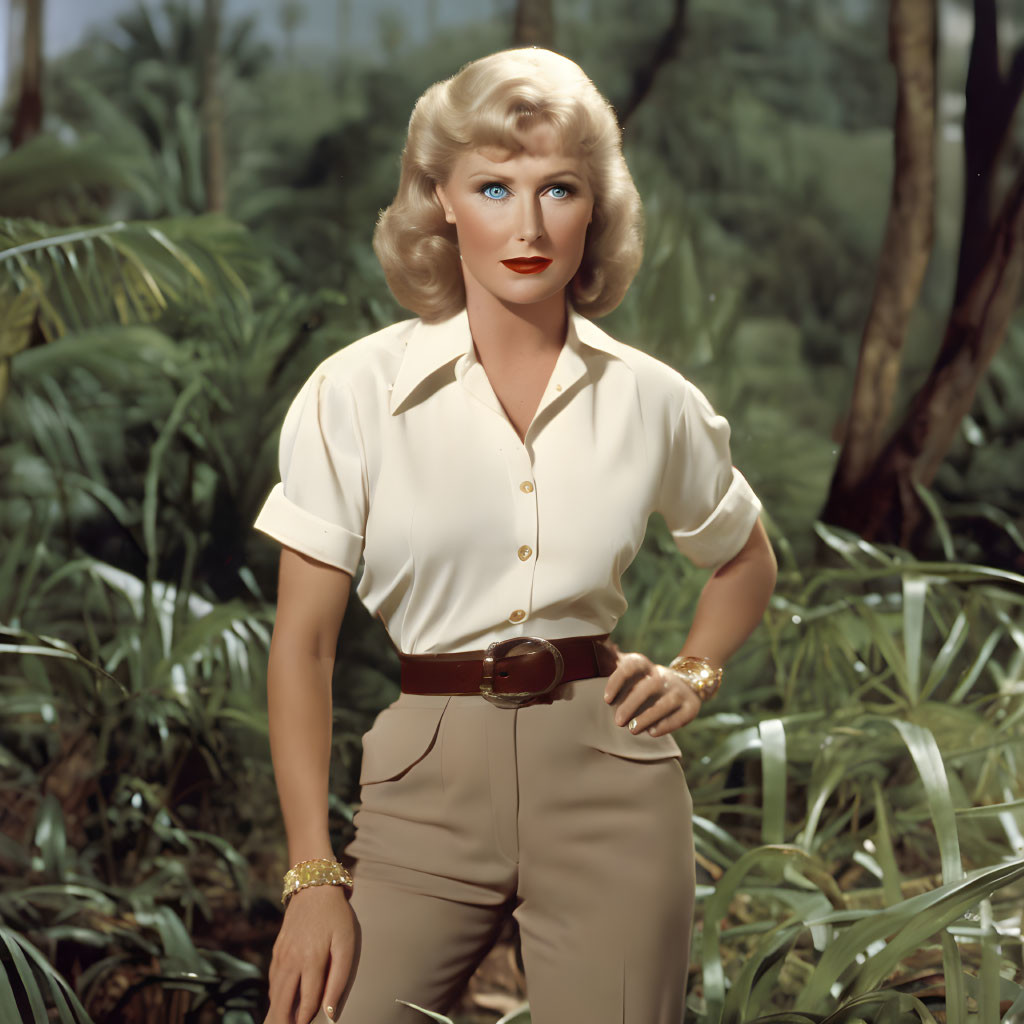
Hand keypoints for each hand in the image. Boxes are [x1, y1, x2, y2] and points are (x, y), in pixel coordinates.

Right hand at [265, 885, 354, 1023]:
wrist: (314, 887)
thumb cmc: (335, 916)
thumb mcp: (346, 944)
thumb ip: (338, 979)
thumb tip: (330, 1012)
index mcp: (310, 962)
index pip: (307, 1003)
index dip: (307, 1019)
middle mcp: (291, 962)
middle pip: (282, 1004)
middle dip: (284, 1021)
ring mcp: (281, 956)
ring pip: (275, 993)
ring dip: (277, 1010)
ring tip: (281, 1021)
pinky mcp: (277, 949)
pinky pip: (273, 979)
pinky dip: (275, 994)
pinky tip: (279, 1001)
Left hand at [603, 652, 701, 736]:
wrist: (684, 683)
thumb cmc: (644, 679)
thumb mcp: (628, 668)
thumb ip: (610, 660)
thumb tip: (596, 645)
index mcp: (645, 666)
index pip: (632, 666)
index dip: (618, 681)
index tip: (607, 700)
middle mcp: (663, 676)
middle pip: (649, 686)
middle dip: (632, 704)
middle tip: (618, 722)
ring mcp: (678, 691)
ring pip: (666, 702)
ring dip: (648, 716)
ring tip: (633, 730)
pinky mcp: (691, 706)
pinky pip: (681, 716)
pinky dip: (667, 725)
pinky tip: (652, 732)